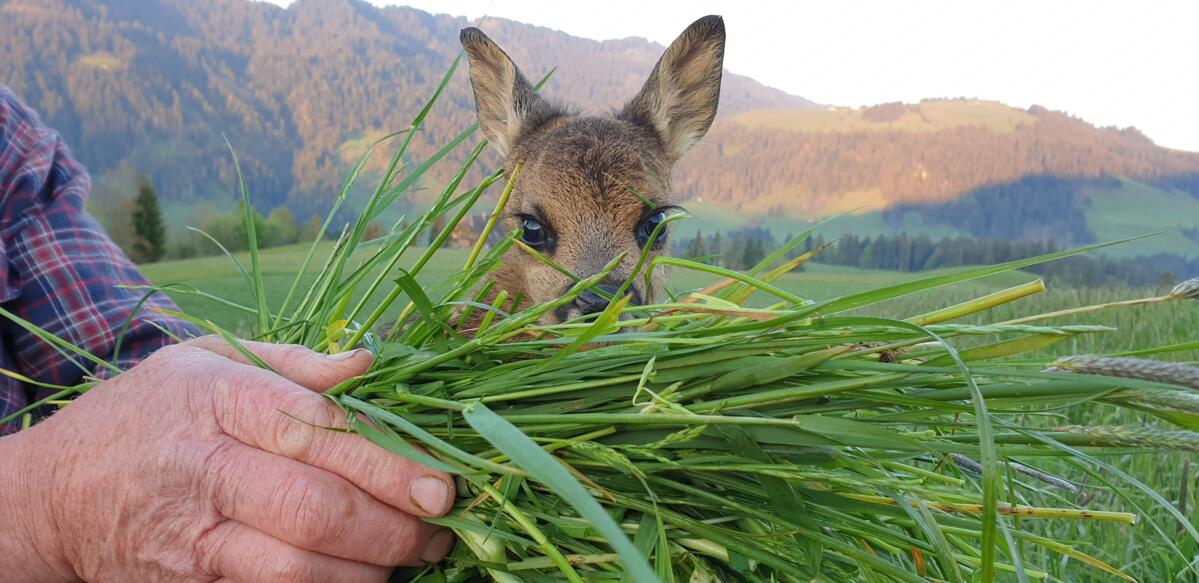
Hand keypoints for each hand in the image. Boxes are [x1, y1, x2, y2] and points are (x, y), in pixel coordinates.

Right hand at [0, 336, 455, 581]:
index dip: (388, 461)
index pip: (317, 431)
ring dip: (367, 571)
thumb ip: (292, 364)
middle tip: (441, 530)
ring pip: (295, 568)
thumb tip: (371, 363)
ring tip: (410, 559)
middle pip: (315, 507)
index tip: (441, 483)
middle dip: (392, 527)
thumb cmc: (147, 415)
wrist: (52, 495)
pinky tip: (359, 580)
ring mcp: (193, 537)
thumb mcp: (204, 360)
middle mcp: (205, 468)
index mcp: (217, 399)